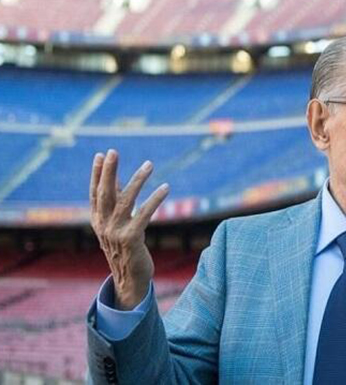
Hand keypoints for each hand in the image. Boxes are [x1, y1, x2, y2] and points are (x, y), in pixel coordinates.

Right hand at [89, 149, 168, 309]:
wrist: (130, 279)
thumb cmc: (126, 248)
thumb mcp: (117, 225)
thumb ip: (118, 203)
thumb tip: (119, 179)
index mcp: (98, 221)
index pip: (95, 193)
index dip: (97, 174)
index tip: (101, 155)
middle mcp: (104, 225)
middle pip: (105, 193)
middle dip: (108, 171)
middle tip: (113, 151)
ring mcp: (116, 232)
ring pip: (126, 201)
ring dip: (138, 180)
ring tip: (149, 164)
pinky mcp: (132, 238)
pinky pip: (145, 214)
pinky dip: (155, 199)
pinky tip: (165, 187)